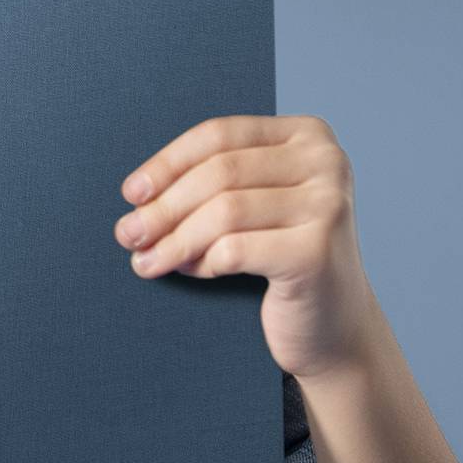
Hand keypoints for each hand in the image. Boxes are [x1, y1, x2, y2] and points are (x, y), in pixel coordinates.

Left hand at [115, 113, 383, 381]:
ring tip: (146, 260)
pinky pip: (234, 250)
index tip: (131, 193)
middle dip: (163, 207)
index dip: (167, 163)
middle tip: (127, 234)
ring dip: (173, 239)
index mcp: (308, 135)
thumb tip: (138, 193)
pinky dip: (202, 262)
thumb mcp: (254, 204)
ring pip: (223, 212)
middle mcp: (327, 162)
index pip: (219, 135)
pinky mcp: (317, 252)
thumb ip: (212, 182)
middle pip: (218, 173)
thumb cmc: (283, 258)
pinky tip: (192, 271)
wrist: (334, 327)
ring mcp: (328, 206)